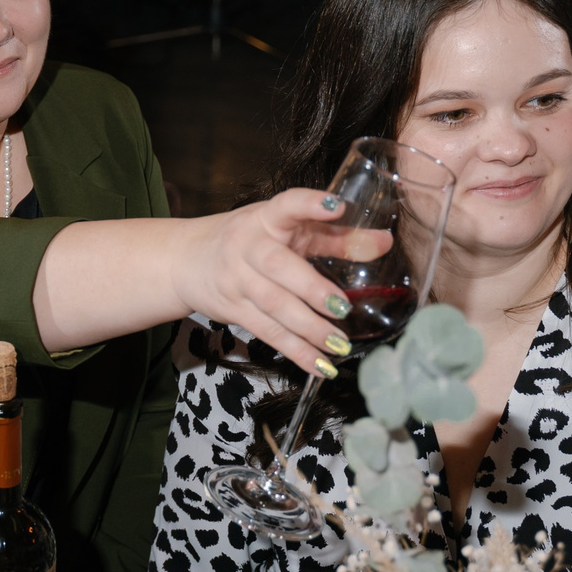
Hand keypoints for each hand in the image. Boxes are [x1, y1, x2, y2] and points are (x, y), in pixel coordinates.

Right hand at [175, 188, 359, 374]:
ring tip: (339, 344)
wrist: (185, 260)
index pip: (286, 205)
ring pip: (273, 306)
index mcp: (266, 218)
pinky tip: (320, 366)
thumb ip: (336, 236)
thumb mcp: (287, 231)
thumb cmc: (248, 240)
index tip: (336, 206)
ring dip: (307, 328)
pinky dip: (295, 351)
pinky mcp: (232, 310)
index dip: (309, 205)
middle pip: (277, 267)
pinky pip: (267, 333)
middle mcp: (247, 246)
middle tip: (342, 307)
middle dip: (310, 288)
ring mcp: (237, 280)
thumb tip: (385, 242)